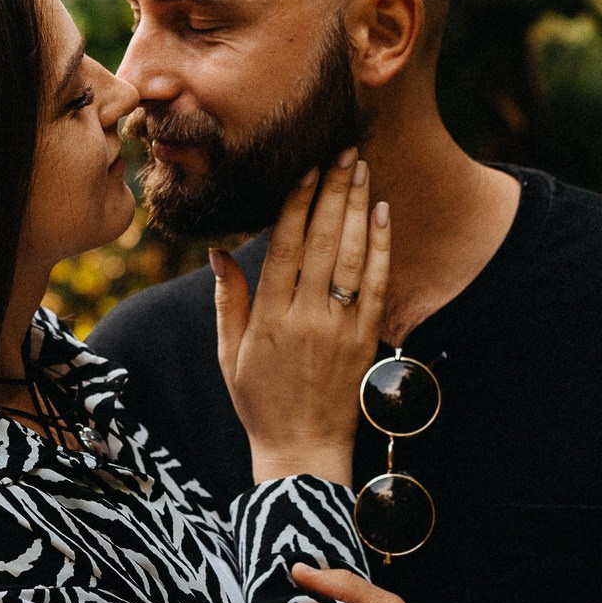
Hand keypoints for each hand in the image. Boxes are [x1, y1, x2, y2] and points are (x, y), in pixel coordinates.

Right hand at [214, 154, 388, 488]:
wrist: (302, 451)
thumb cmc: (259, 401)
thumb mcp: (229, 353)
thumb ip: (228, 299)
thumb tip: (219, 250)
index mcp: (268, 318)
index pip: (284, 246)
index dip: (296, 203)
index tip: (306, 167)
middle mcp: (305, 318)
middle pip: (321, 241)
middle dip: (333, 191)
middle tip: (343, 150)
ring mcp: (339, 329)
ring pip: (350, 257)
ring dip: (358, 208)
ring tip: (362, 168)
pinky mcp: (366, 341)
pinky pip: (376, 286)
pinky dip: (381, 248)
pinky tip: (382, 216)